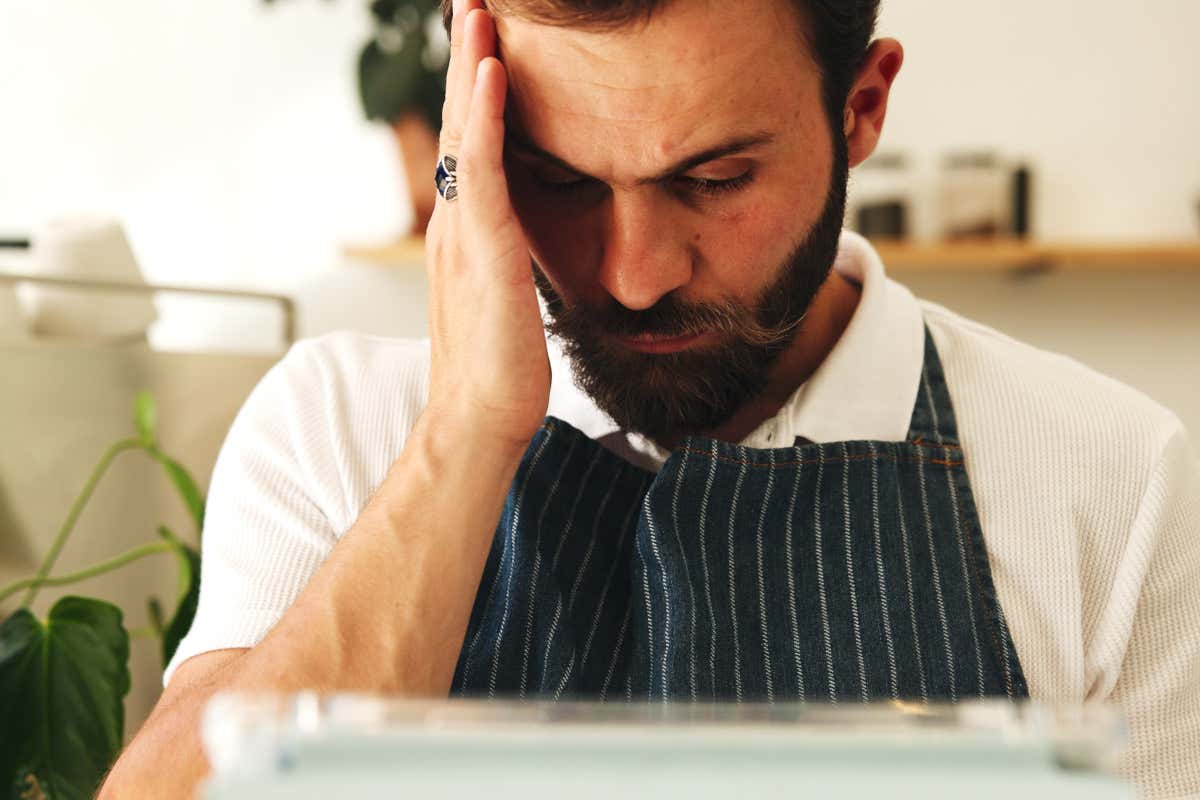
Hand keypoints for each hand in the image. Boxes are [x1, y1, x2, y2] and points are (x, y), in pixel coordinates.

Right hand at [424, 0, 549, 449]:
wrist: (479, 421)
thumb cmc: (498, 369)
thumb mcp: (506, 297)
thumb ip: (507, 259)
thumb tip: (521, 242)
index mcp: (464, 231)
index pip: (469, 144)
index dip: (476, 89)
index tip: (487, 38)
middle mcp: (456, 220)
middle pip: (457, 122)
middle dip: (466, 55)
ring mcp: (464, 232)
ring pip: (465, 130)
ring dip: (472, 62)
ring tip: (477, 6)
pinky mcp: (485, 250)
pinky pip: (484, 168)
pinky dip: (485, 114)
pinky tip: (493, 68)